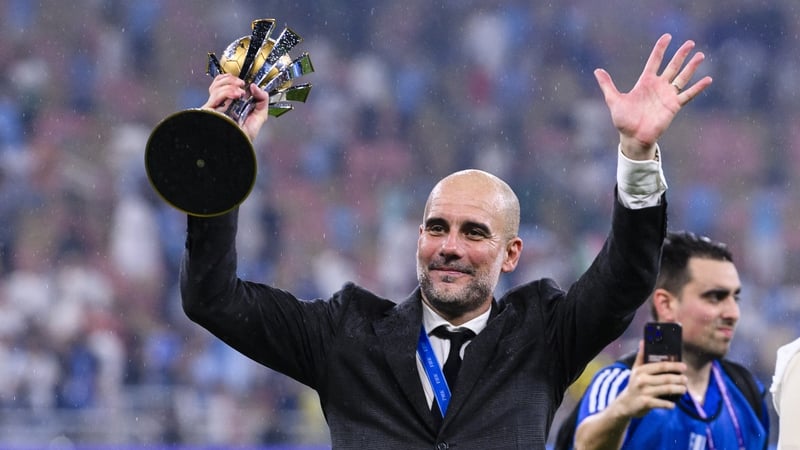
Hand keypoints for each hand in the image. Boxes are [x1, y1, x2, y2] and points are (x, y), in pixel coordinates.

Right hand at [201, 73, 269, 141]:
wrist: (239, 146)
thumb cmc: (245, 136)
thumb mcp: (260, 115)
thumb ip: (262, 99)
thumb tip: (255, 86)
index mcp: (230, 104)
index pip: (225, 85)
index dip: (232, 79)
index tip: (245, 81)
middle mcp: (221, 104)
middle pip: (217, 83)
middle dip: (230, 79)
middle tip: (242, 83)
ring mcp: (214, 107)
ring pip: (215, 87)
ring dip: (229, 84)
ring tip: (240, 91)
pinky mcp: (209, 111)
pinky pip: (215, 96)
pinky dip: (227, 92)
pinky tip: (236, 95)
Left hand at [594, 33, 712, 160]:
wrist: (633, 137)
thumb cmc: (623, 120)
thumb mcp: (613, 100)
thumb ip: (607, 85)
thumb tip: (597, 70)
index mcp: (645, 82)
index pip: (654, 61)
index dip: (660, 49)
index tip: (667, 36)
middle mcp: (658, 86)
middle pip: (672, 66)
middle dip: (681, 54)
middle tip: (690, 42)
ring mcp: (667, 95)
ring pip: (682, 77)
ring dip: (691, 67)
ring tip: (700, 55)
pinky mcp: (674, 106)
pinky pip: (688, 95)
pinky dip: (698, 88)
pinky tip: (708, 79)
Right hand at [612, 341, 687, 418]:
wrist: (625, 404)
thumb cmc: (634, 384)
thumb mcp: (635, 370)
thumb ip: (641, 357)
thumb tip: (643, 341)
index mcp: (641, 370)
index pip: (661, 366)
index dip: (674, 365)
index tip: (684, 367)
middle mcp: (642, 380)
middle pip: (666, 378)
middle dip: (679, 379)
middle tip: (685, 379)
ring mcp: (644, 392)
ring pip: (667, 390)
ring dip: (678, 390)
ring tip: (684, 389)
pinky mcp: (646, 403)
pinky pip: (663, 403)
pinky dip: (670, 404)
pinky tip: (673, 404)